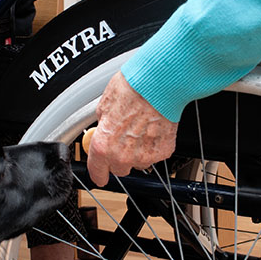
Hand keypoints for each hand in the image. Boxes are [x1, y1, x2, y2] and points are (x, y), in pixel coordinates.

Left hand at [86, 72, 177, 186]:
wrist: (158, 84)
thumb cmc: (131, 89)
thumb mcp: (104, 107)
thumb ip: (103, 127)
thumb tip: (104, 131)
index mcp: (103, 146)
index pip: (97, 173)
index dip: (99, 174)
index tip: (101, 175)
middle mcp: (122, 156)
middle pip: (119, 170)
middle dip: (120, 158)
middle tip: (125, 139)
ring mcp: (144, 156)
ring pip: (139, 163)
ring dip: (138, 152)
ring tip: (141, 129)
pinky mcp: (162, 152)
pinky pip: (155, 154)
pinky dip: (154, 145)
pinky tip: (153, 128)